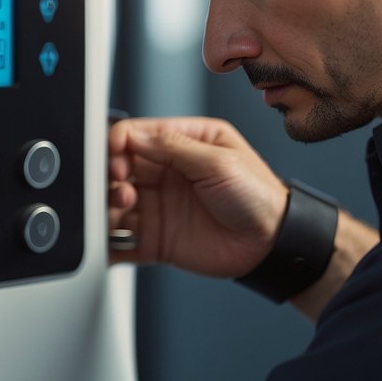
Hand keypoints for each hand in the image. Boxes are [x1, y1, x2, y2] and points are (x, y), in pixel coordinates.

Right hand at [108, 116, 287, 277]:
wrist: (273, 245)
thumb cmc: (258, 196)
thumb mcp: (219, 161)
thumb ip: (174, 147)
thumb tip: (133, 136)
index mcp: (183, 143)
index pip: (137, 135)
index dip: (118, 145)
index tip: (115, 160)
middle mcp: (166, 172)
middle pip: (118, 167)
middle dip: (109, 175)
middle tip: (119, 187)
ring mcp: (159, 204)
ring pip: (114, 202)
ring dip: (108, 205)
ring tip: (122, 208)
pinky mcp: (155, 237)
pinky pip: (121, 239)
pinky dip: (109, 241)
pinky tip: (109, 240)